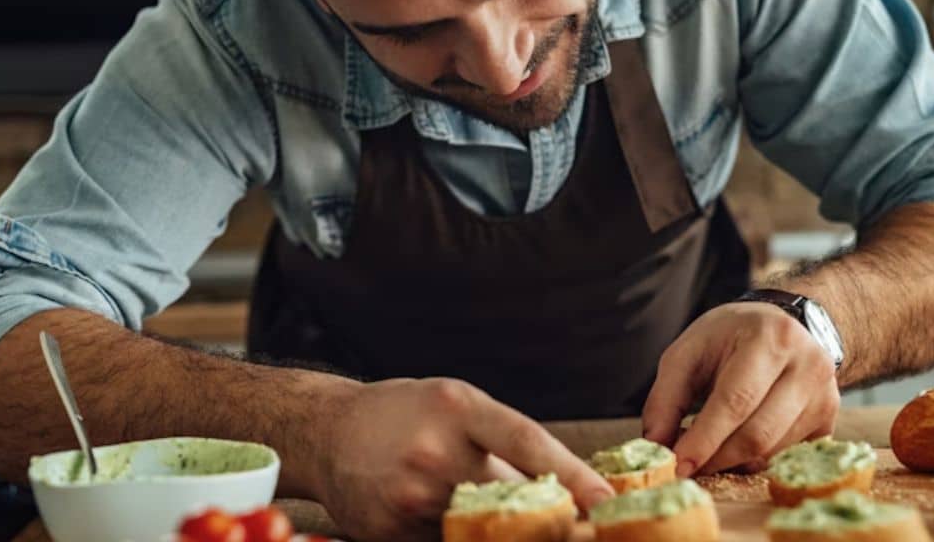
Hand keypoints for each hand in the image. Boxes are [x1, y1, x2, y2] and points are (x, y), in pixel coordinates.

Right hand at [311, 377, 613, 541]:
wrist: (325, 430)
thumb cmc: (404, 413)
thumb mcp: (456, 404)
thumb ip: (504, 440)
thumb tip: (568, 486)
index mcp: (460, 408)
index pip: (530, 444)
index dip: (574, 477)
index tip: (608, 502)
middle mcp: (435, 451)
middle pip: (512, 499)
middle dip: (545, 517)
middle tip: (573, 526)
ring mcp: (410, 496)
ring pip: (480, 528)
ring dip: (495, 526)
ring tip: (491, 510)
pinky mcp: (390, 532)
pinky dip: (457, 535)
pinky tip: (444, 515)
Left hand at [642, 302, 840, 475]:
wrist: (785, 323)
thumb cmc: (730, 337)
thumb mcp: (689, 352)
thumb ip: (667, 398)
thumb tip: (656, 446)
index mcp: (770, 339)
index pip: (736, 400)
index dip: (705, 439)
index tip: (679, 464)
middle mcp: (808, 366)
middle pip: (758, 433)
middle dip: (716, 458)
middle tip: (688, 466)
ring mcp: (825, 395)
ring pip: (772, 450)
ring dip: (733, 461)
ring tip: (708, 450)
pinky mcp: (829, 419)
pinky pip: (787, 454)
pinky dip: (755, 458)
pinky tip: (738, 443)